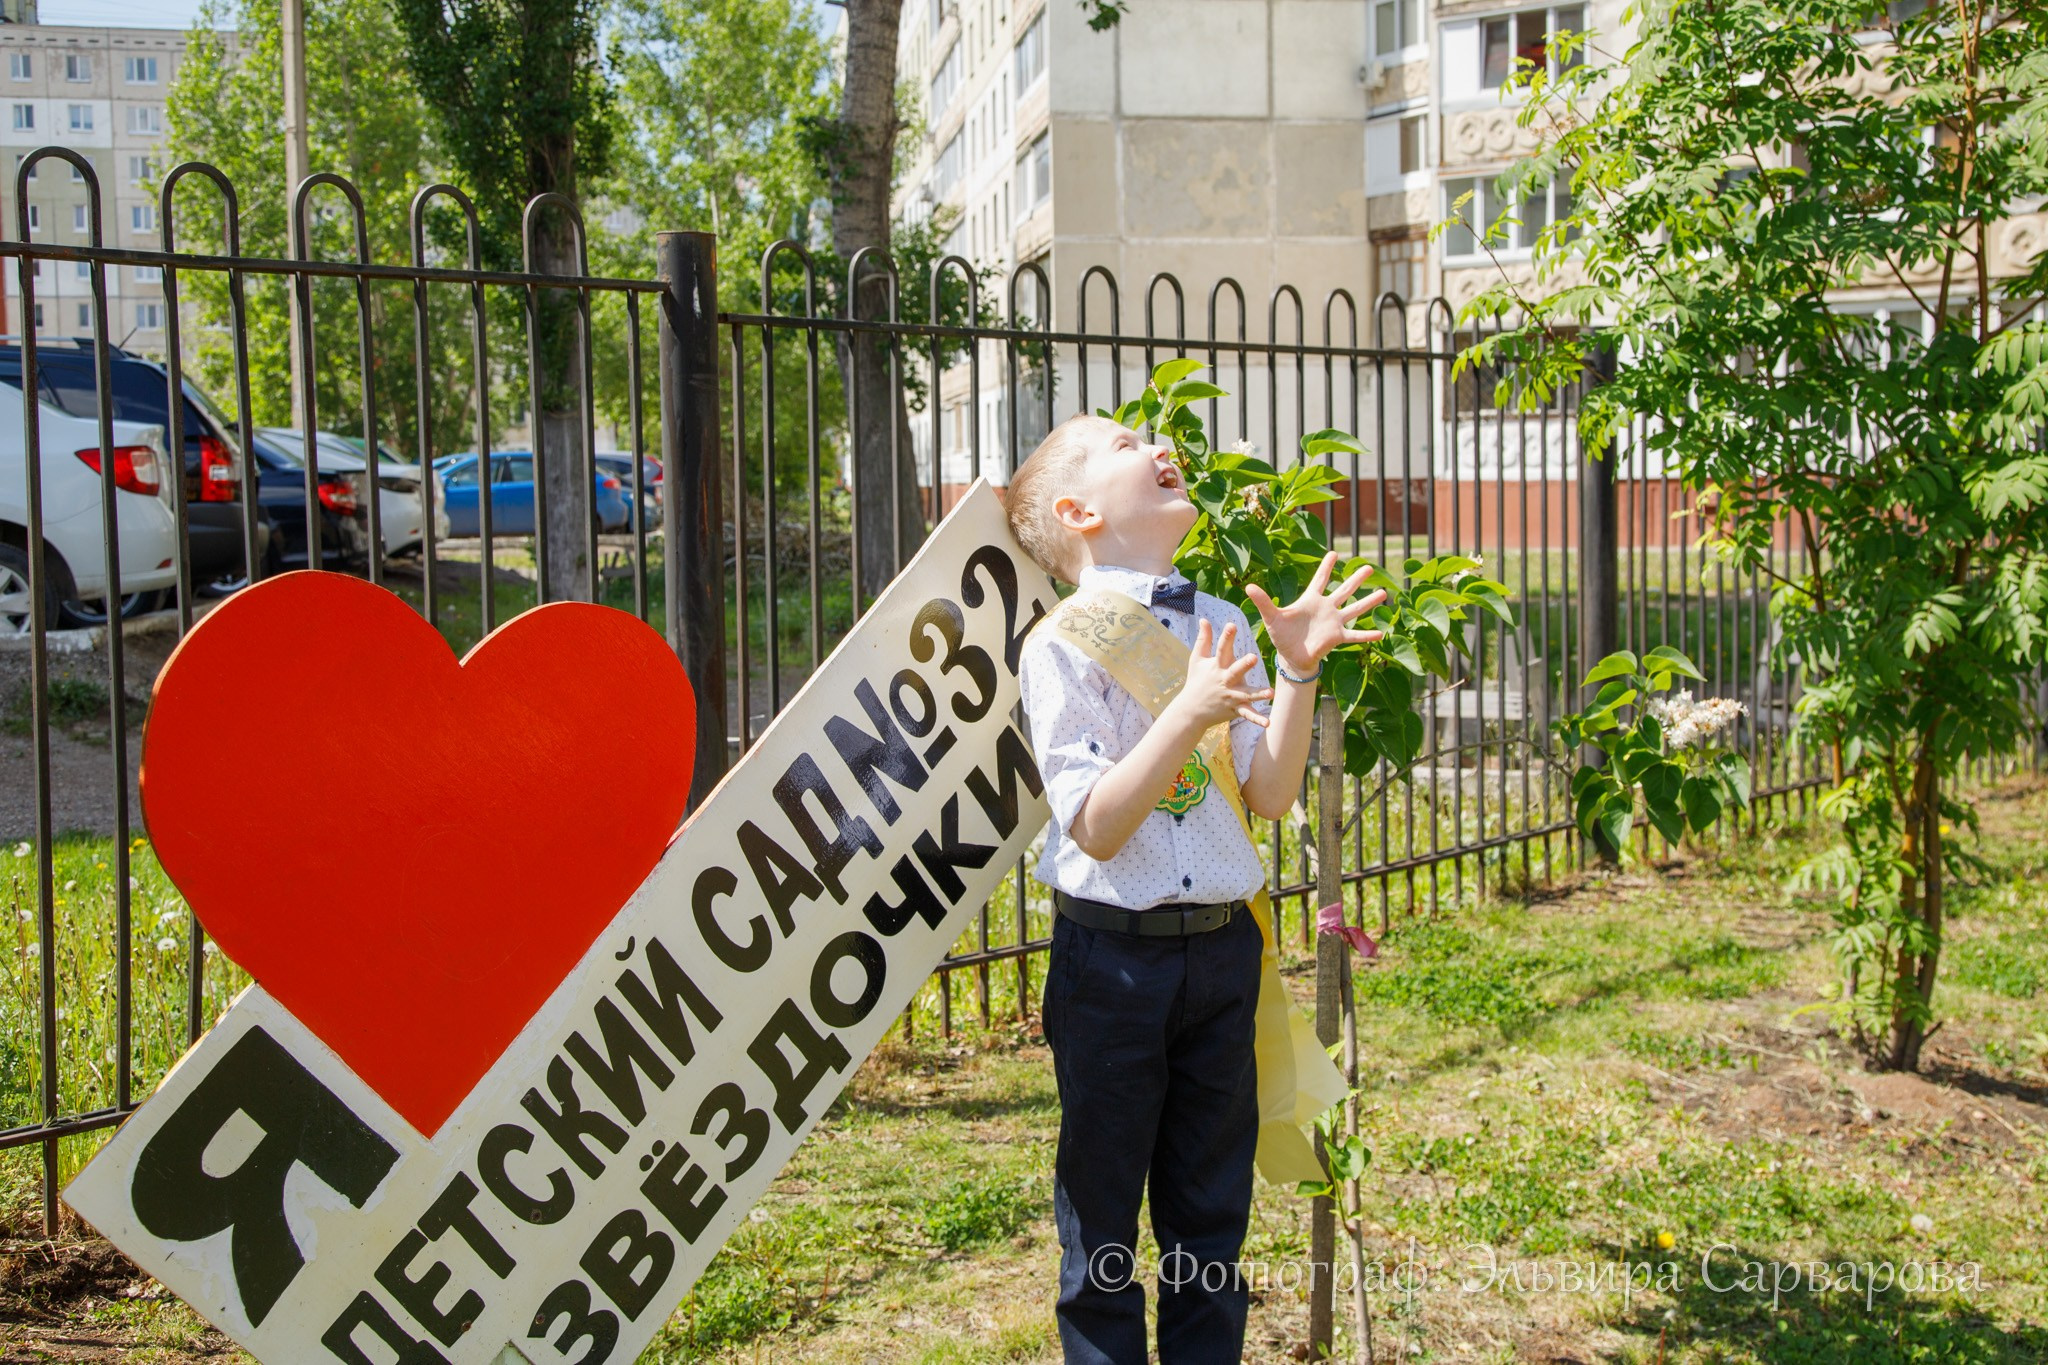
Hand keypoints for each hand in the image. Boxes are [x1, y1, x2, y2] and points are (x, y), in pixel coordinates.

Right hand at [1172, 618, 1273, 729]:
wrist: (1191, 710)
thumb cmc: (1196, 680)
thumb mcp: (1197, 659)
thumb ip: (1203, 638)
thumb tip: (1204, 618)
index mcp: (1217, 666)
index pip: (1221, 649)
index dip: (1227, 636)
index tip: (1232, 624)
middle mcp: (1224, 680)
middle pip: (1235, 671)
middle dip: (1244, 665)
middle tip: (1253, 657)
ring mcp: (1230, 696)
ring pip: (1246, 694)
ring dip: (1258, 694)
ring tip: (1270, 693)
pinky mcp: (1235, 709)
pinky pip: (1247, 714)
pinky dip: (1257, 719)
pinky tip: (1268, 723)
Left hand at [1244, 551, 1388, 674]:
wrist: (1291, 656)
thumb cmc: (1282, 635)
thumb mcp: (1271, 617)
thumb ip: (1263, 601)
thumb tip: (1248, 586)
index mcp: (1311, 600)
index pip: (1320, 579)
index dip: (1326, 566)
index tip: (1335, 552)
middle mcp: (1326, 608)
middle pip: (1344, 590)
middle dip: (1356, 579)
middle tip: (1370, 568)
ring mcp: (1334, 622)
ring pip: (1355, 609)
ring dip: (1369, 602)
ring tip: (1384, 593)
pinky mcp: (1337, 637)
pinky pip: (1355, 635)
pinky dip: (1367, 635)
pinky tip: (1380, 634)